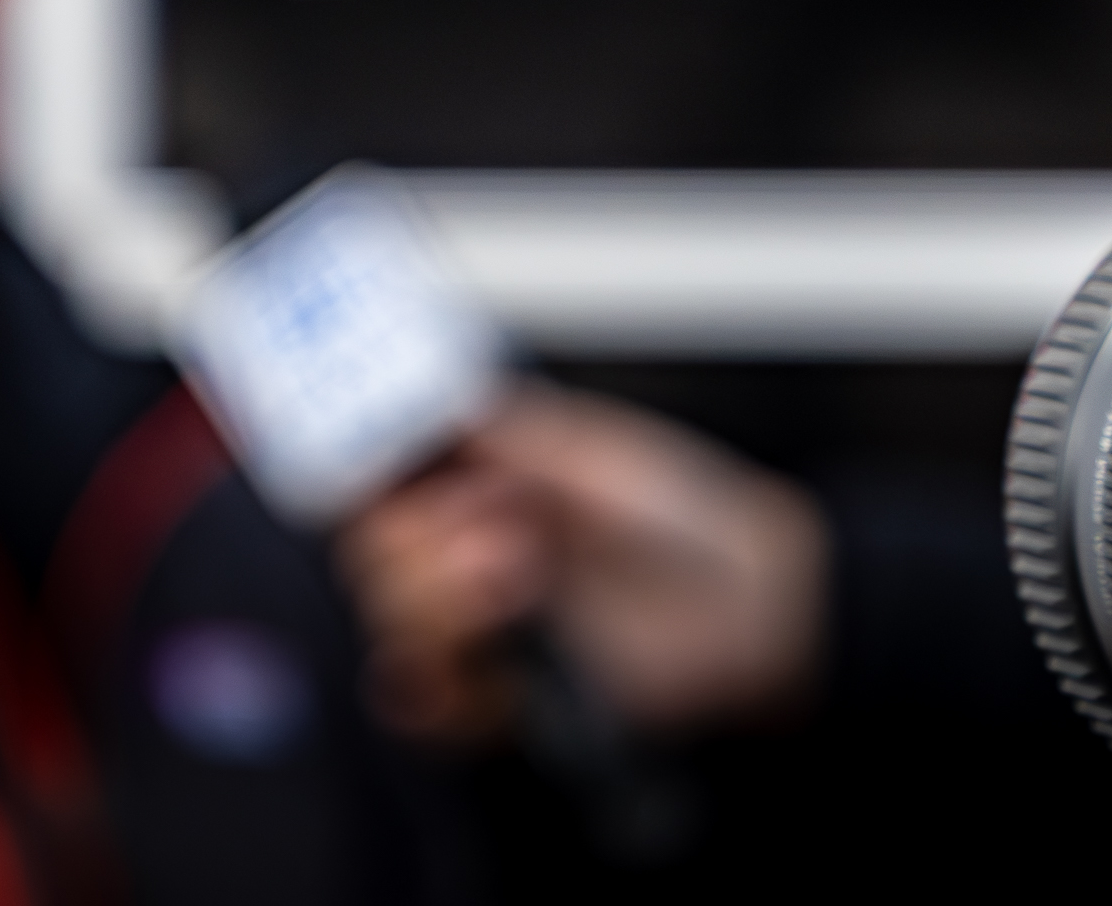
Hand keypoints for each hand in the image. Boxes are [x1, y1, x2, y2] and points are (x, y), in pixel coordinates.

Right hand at [332, 380, 826, 742]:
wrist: (751, 599)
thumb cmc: (680, 514)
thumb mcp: (589, 451)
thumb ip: (506, 432)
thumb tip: (430, 401)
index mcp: (472, 487)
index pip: (379, 481)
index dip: (360, 469)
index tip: (369, 459)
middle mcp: (459, 560)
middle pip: (372, 556)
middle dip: (413, 541)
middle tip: (497, 531)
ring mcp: (477, 634)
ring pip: (395, 624)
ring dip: (440, 598)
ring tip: (521, 572)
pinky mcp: (503, 703)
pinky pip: (435, 710)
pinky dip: (437, 684)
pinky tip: (474, 647)